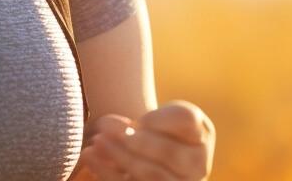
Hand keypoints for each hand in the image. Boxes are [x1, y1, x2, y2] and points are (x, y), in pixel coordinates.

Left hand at [76, 101, 215, 180]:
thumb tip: (110, 127)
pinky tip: (90, 156)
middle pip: (170, 152)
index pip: (186, 119)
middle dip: (137, 141)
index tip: (140, 119)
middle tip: (107, 131)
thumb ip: (136, 121)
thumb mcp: (152, 120)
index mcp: (201, 134)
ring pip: (153, 174)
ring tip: (97, 141)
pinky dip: (108, 172)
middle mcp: (198, 164)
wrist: (149, 157)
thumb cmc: (149, 132)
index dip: (160, 118)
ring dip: (121, 157)